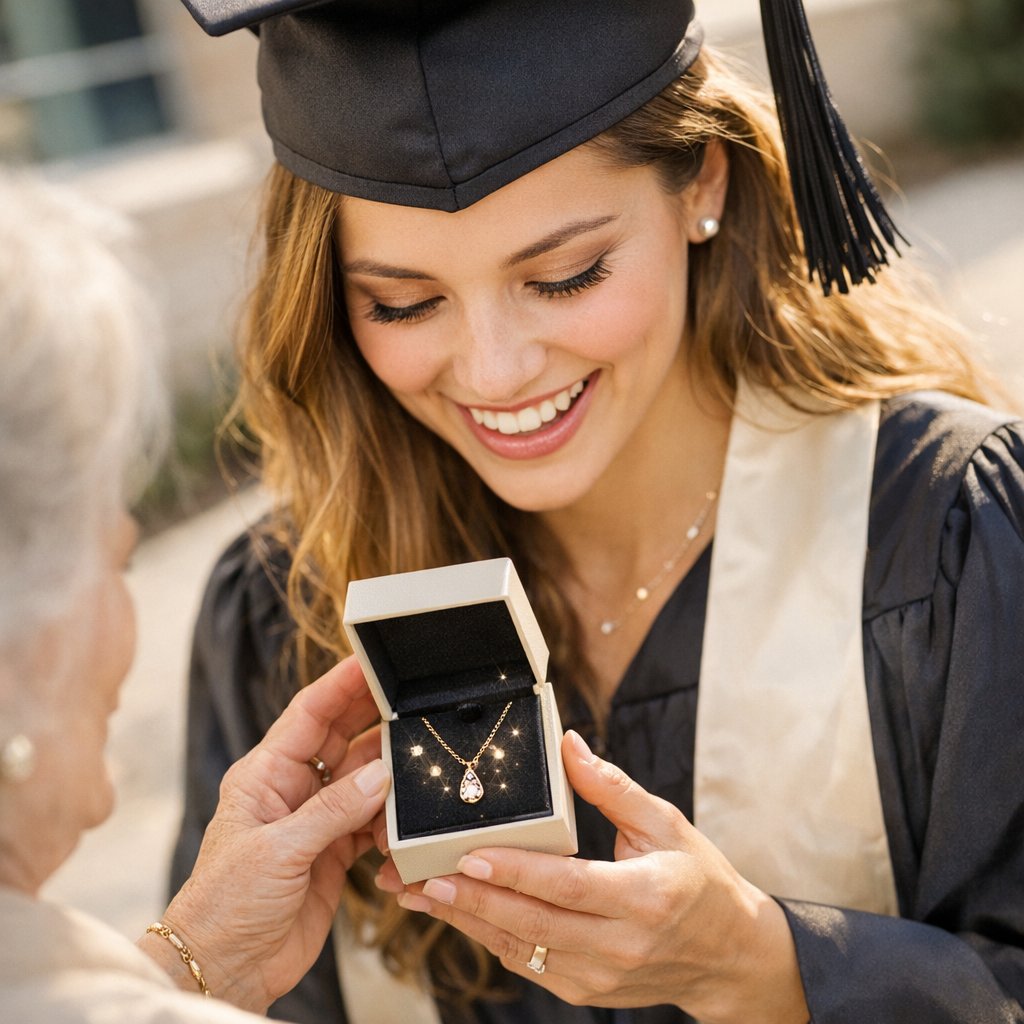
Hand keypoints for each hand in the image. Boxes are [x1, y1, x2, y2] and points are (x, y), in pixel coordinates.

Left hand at [150, 656, 386, 1012]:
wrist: (225, 970)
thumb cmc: (225, 905)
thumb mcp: (277, 850)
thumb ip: (333, 810)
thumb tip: (381, 775)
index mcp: (265, 774)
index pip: (309, 714)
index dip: (341, 684)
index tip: (372, 660)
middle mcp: (292, 790)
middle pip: (342, 738)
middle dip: (375, 717)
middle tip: (413, 698)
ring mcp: (315, 820)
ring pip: (363, 779)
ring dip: (388, 775)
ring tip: (418, 763)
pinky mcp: (334, 852)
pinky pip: (372, 821)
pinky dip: (389, 820)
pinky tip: (402, 822)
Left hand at [385, 730, 807, 1023]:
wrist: (728, 954)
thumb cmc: (699, 880)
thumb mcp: (665, 823)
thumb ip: (611, 787)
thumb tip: (567, 745)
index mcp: (644, 896)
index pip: (568, 885)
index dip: (515, 872)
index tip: (469, 856)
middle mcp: (621, 944)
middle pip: (533, 924)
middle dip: (472, 901)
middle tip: (424, 879)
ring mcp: (602, 976)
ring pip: (523, 950)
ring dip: (469, 923)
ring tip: (424, 897)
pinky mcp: (588, 991)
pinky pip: (530, 967)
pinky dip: (492, 940)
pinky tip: (461, 916)